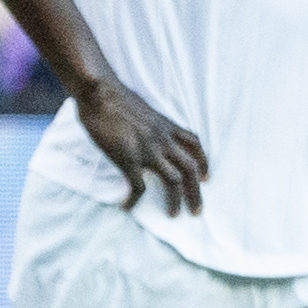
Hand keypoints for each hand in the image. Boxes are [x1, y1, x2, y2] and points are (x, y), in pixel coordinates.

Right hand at [74, 74, 209, 215]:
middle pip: (191, 168)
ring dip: (176, 200)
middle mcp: (163, 140)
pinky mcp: (129, 159)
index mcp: (167, 126)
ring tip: (173, 214)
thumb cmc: (115, 97)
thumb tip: (146, 130)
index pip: (195, 144)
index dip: (204, 162)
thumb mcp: (143, 109)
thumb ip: (150, 123)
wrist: (100, 93)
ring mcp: (148, 150)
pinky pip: (138, 186)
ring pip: (174, 180)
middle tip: (197, 210)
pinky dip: (134, 200)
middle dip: (196, 192)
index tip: (206, 177)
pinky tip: (127, 207)